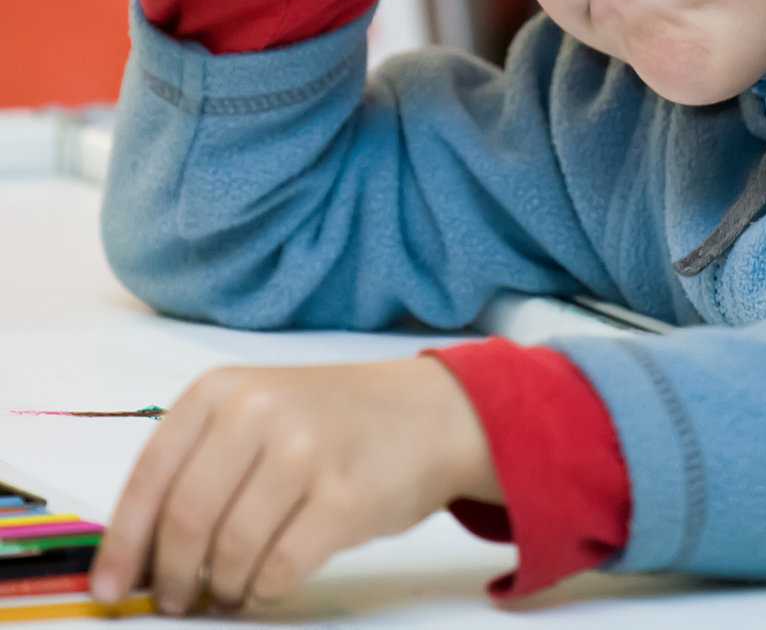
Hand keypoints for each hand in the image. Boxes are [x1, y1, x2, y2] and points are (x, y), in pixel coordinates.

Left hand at [87, 357, 500, 615]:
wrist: (429, 412)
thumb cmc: (334, 420)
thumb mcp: (260, 413)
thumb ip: (202, 465)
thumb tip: (140, 556)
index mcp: (225, 390)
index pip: (151, 477)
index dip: (124, 544)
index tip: (111, 589)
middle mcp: (260, 412)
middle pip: (186, 521)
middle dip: (173, 577)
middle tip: (178, 600)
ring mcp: (305, 451)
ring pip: (231, 552)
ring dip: (224, 586)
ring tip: (232, 587)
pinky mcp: (345, 497)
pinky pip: (280, 570)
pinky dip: (264, 591)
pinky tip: (270, 583)